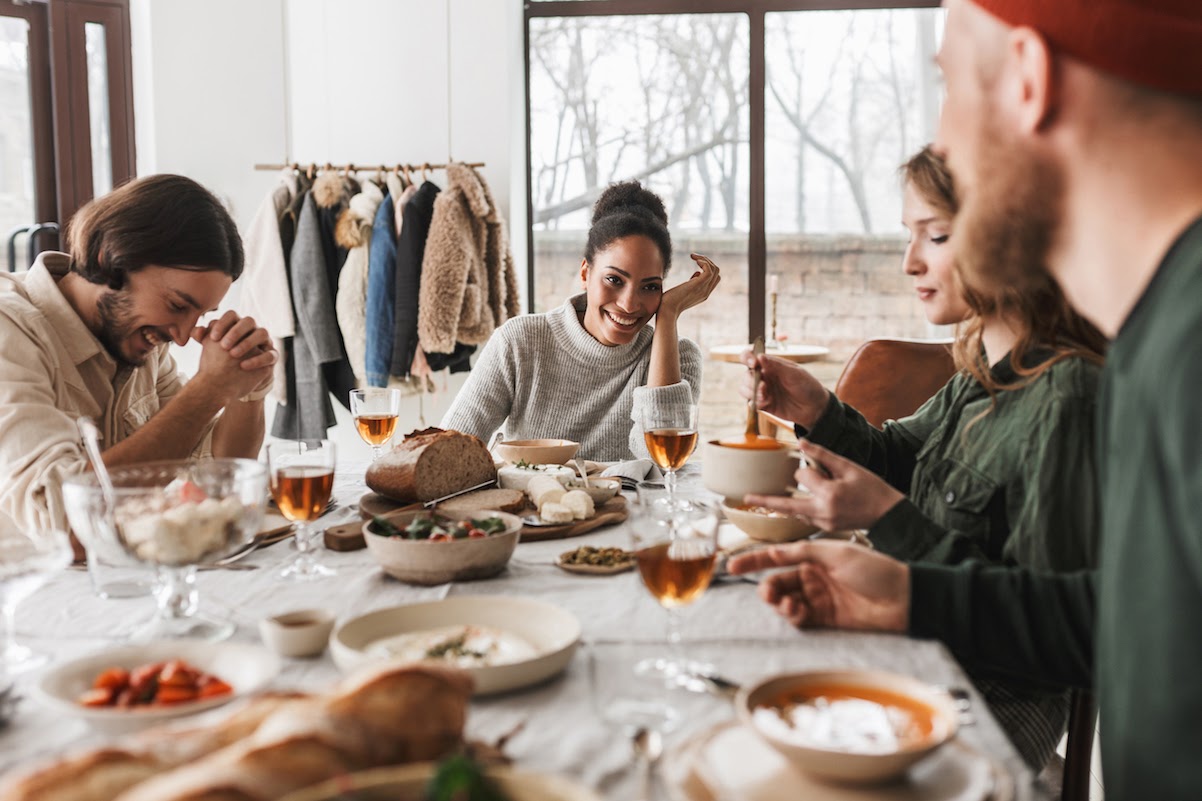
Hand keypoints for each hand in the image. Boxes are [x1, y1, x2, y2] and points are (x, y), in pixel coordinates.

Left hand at [192, 313, 275, 402]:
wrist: (229, 380)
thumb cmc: (218, 360)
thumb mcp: (208, 348)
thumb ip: (201, 337)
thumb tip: (197, 331)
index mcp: (236, 324)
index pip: (232, 315)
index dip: (223, 324)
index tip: (213, 338)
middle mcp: (252, 330)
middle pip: (249, 321)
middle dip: (236, 332)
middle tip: (223, 346)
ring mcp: (264, 342)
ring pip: (262, 333)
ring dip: (248, 342)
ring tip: (233, 355)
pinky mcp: (271, 356)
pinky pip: (270, 355)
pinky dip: (258, 359)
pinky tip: (243, 366)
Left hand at [657, 253, 720, 320]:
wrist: (666, 311)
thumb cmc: (669, 302)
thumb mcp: (684, 291)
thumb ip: (692, 283)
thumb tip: (696, 274)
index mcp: (703, 294)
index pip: (715, 278)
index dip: (708, 267)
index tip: (696, 263)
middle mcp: (706, 292)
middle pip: (717, 272)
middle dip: (707, 261)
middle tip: (694, 257)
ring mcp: (703, 289)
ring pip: (715, 269)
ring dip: (705, 259)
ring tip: (694, 256)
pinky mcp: (698, 285)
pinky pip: (709, 270)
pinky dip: (704, 262)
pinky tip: (695, 260)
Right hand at [728, 539, 909, 630]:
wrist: (903, 599)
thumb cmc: (875, 570)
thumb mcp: (836, 552)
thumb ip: (802, 552)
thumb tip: (774, 554)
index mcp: (815, 556)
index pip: (777, 557)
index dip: (754, 561)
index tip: (732, 565)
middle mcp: (814, 577)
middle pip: (778, 581)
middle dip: (768, 587)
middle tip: (768, 593)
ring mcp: (818, 599)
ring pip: (785, 601)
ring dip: (780, 603)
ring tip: (785, 604)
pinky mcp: (825, 619)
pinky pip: (799, 618)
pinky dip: (792, 615)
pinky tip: (797, 612)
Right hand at [738, 352, 828, 429]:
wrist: (814, 408)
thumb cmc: (807, 386)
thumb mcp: (794, 373)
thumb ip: (776, 365)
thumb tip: (760, 356)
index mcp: (770, 365)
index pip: (750, 356)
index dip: (747, 358)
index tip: (753, 364)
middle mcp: (763, 376)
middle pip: (746, 375)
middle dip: (751, 381)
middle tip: (763, 387)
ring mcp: (762, 390)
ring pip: (744, 389)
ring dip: (752, 393)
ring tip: (766, 397)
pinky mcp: (763, 404)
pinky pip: (751, 403)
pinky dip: (755, 403)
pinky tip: (766, 404)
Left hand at [744, 440, 904, 531]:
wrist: (889, 515)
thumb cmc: (872, 489)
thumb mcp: (850, 467)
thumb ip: (824, 456)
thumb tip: (802, 442)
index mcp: (829, 495)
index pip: (802, 477)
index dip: (807, 468)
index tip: (816, 466)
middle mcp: (822, 512)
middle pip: (786, 504)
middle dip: (766, 500)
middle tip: (746, 497)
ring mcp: (823, 523)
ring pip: (793, 511)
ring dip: (782, 503)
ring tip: (757, 499)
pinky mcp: (825, 527)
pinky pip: (803, 516)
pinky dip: (797, 508)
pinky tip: (790, 503)